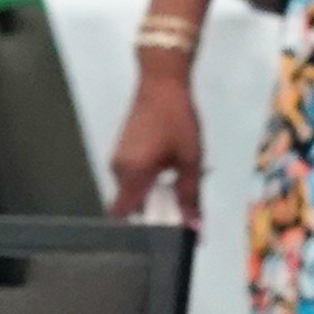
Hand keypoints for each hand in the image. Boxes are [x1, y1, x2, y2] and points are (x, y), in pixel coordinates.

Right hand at [107, 51, 208, 224]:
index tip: (160, 231)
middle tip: (179, 207)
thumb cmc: (178, 120)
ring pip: (132, 190)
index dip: (138, 228)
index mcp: (133, 175)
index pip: (121, 215)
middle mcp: (118, 170)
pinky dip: (148, 180)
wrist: (162, 82)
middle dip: (152, 211)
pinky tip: (168, 169)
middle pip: (129, 205)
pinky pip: (132, 176)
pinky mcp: (122, 150)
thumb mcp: (190, 160)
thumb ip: (191, 197)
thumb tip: (195, 229)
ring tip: (177, 184)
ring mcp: (118, 159)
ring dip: (152, 194)